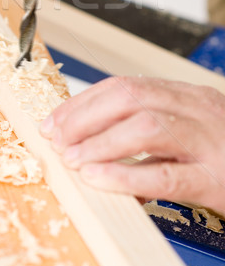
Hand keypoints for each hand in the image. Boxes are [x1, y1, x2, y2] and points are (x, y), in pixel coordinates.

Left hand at [40, 76, 224, 214]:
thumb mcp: (192, 126)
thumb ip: (152, 127)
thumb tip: (94, 138)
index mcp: (187, 96)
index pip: (125, 86)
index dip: (84, 101)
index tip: (57, 119)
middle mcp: (197, 110)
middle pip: (130, 97)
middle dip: (85, 116)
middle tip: (58, 137)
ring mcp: (208, 142)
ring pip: (146, 128)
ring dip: (100, 142)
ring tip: (72, 158)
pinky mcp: (216, 179)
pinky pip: (166, 175)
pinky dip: (126, 175)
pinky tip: (99, 178)